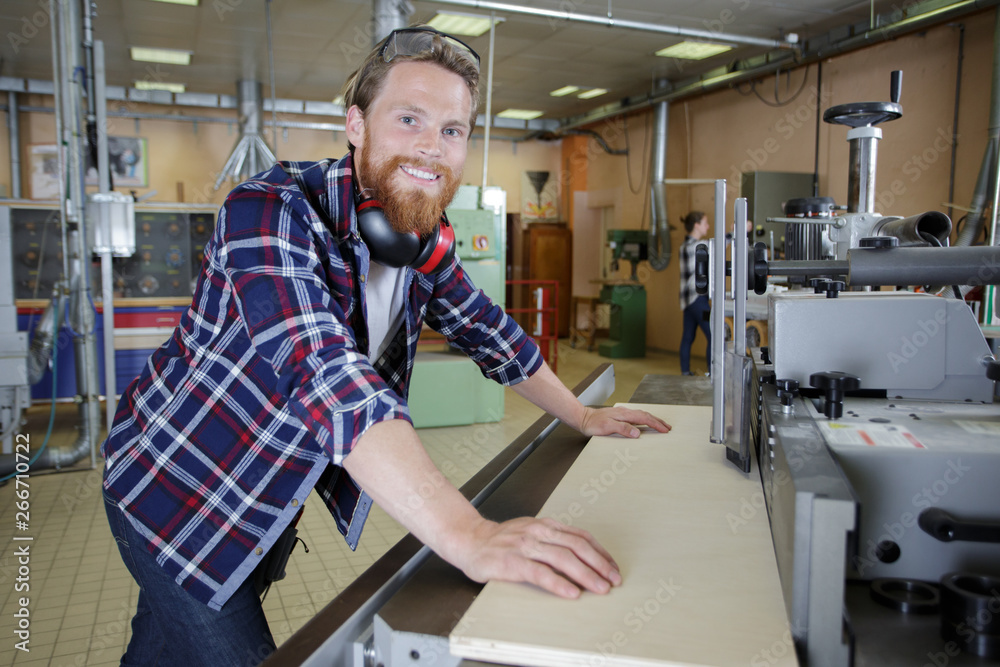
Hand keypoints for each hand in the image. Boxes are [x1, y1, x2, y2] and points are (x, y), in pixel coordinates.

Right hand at [457, 517, 621, 597]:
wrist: (470, 540)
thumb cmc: (502, 541)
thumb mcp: (531, 531)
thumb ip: (553, 540)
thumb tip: (582, 556)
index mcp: (545, 525)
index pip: (581, 536)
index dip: (601, 552)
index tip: (613, 567)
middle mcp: (538, 532)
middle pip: (577, 546)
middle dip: (599, 564)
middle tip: (614, 580)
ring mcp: (525, 546)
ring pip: (563, 558)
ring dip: (586, 574)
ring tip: (600, 588)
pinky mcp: (512, 562)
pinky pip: (540, 573)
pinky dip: (558, 583)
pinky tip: (571, 592)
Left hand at [578, 406, 670, 437]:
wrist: (583, 418)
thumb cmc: (593, 424)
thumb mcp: (607, 427)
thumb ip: (623, 429)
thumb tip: (638, 433)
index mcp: (625, 415)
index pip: (645, 419)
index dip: (656, 425)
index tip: (665, 430)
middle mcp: (625, 412)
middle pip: (646, 415)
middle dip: (658, 421)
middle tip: (668, 428)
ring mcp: (623, 413)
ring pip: (641, 415)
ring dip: (652, 420)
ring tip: (660, 425)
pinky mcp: (619, 416)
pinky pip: (636, 417)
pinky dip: (644, 419)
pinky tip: (644, 423)